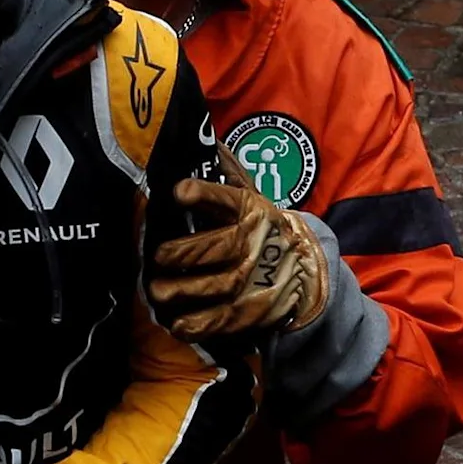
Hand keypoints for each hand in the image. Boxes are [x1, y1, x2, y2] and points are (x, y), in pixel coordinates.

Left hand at [150, 168, 327, 340]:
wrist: (305, 272)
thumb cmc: (264, 227)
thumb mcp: (252, 196)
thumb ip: (228, 172)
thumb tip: (207, 139)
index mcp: (249, 211)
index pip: (226, 198)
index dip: (202, 194)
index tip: (178, 192)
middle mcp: (250, 245)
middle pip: (214, 248)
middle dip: (180, 253)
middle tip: (158, 257)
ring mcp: (249, 282)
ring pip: (211, 287)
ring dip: (180, 291)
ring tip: (157, 291)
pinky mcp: (245, 313)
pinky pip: (216, 321)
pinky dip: (193, 324)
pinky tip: (175, 322)